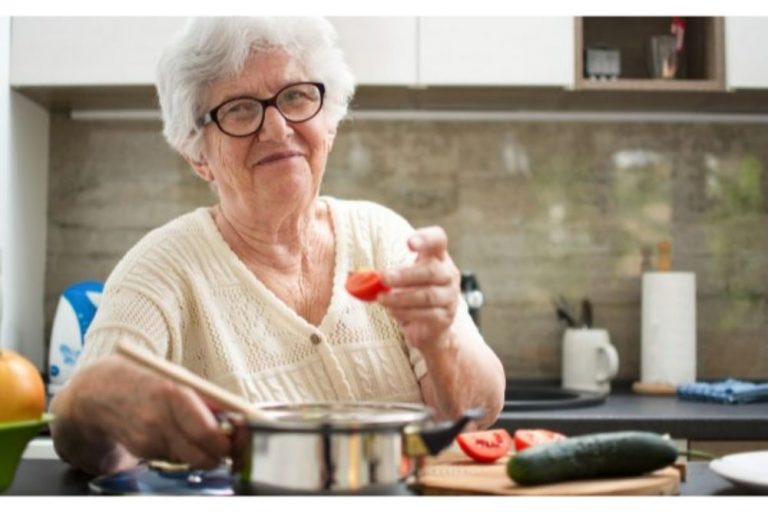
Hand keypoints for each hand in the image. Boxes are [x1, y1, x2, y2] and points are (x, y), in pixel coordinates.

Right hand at [70, 355, 231, 468]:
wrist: (98, 391)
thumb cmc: (147, 380)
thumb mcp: (178, 379)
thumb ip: (207, 400)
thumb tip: (237, 417)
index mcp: (173, 393)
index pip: (208, 432)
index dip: (229, 441)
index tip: (241, 438)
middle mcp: (159, 420)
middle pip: (202, 454)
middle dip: (221, 454)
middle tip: (230, 446)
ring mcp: (148, 439)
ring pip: (190, 459)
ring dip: (202, 453)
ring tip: (201, 436)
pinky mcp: (141, 451)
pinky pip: (173, 457)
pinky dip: (181, 451)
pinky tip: (175, 435)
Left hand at [379, 226, 460, 352]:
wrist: (428, 327)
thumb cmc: (410, 294)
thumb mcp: (399, 279)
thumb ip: (382, 274)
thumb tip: (353, 276)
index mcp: (437, 257)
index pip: (438, 239)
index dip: (425, 238)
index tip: (408, 243)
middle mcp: (448, 274)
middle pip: (431, 270)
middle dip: (405, 274)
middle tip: (384, 277)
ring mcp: (450, 296)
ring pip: (427, 295)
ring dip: (401, 297)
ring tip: (381, 298)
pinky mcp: (445, 317)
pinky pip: (426, 314)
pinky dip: (406, 313)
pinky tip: (392, 311)